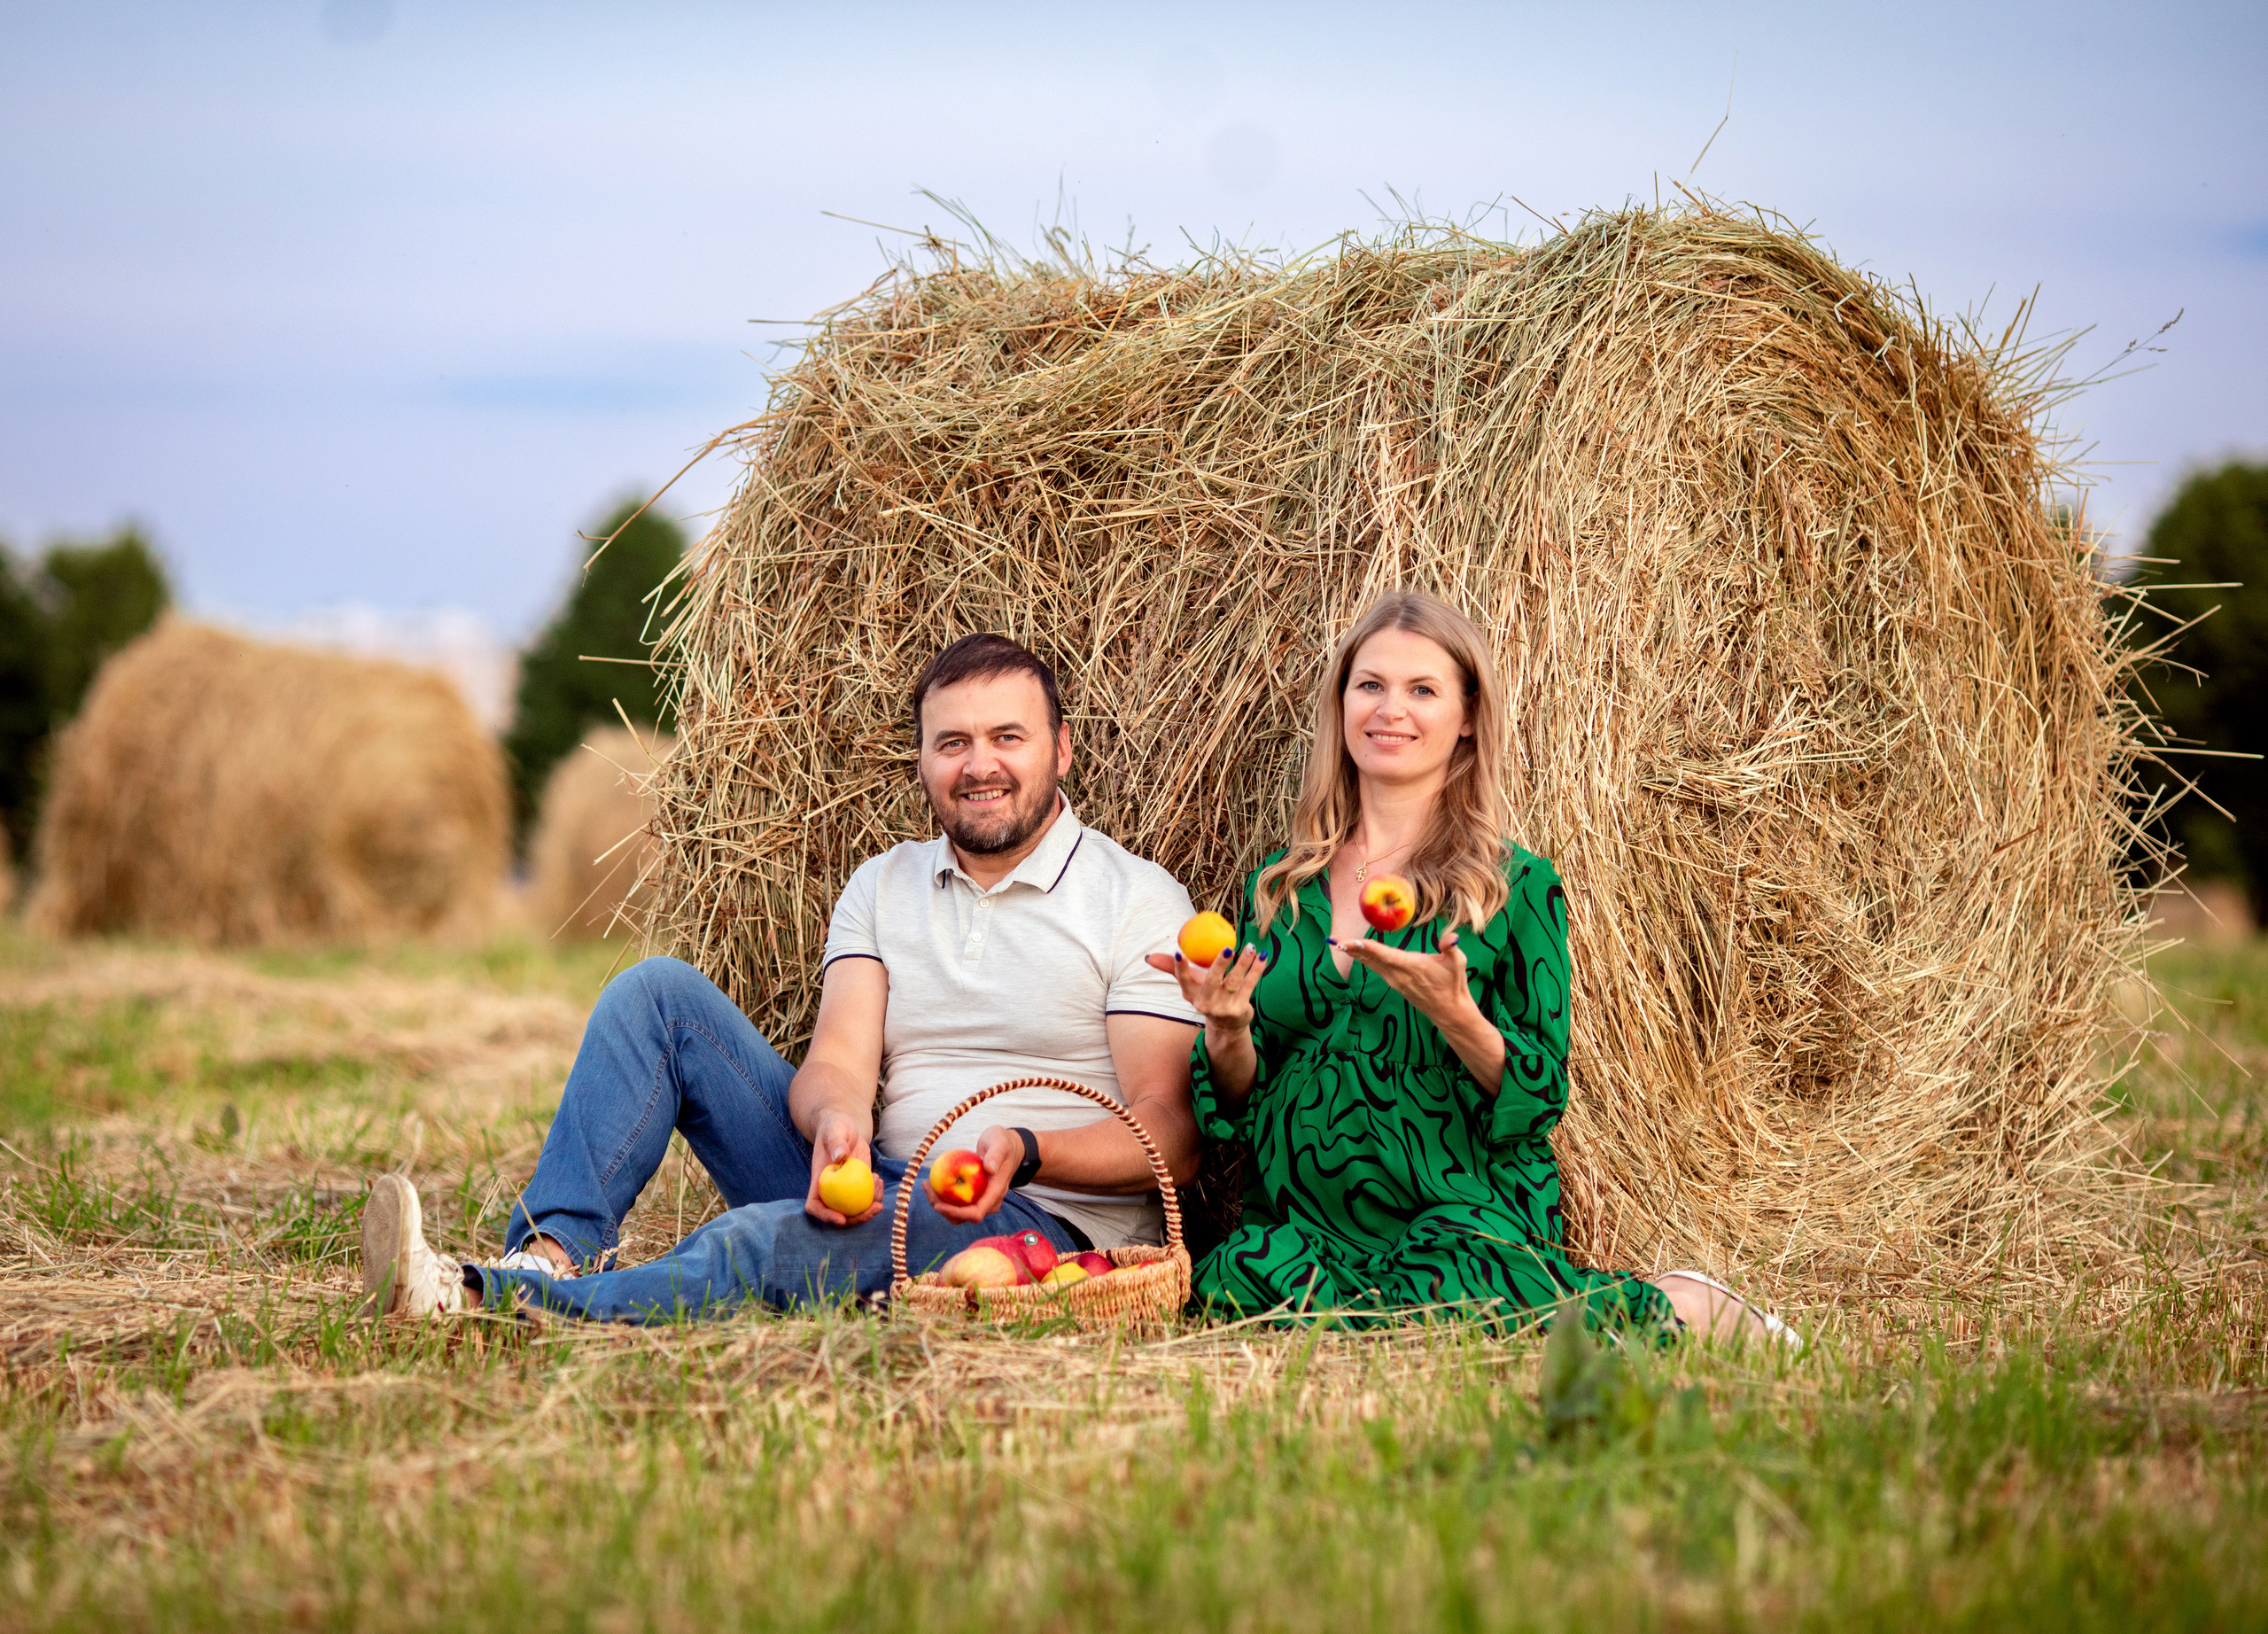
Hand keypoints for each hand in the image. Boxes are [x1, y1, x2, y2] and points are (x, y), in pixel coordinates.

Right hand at [803, 1108, 882, 1227]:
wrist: (846, 1128)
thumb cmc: (835, 1127)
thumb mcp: (834, 1129)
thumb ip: (836, 1141)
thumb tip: (840, 1156)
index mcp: (818, 1181)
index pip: (815, 1206)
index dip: (825, 1216)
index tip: (841, 1219)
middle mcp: (830, 1190)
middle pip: (839, 1214)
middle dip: (858, 1218)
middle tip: (877, 1208)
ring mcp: (845, 1190)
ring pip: (856, 1210)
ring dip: (871, 1205)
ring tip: (878, 1182)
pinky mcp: (859, 1186)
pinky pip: (867, 1198)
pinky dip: (876, 1194)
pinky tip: (879, 1179)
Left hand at [928, 1124, 1023, 1224]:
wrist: (1008, 1147)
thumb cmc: (1003, 1143)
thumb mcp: (1000, 1142)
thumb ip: (996, 1155)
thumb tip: (989, 1169)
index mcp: (996, 1192)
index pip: (976, 1212)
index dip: (957, 1213)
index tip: (939, 1205)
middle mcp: (989, 1201)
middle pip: (964, 1217)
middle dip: (943, 1209)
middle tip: (928, 1189)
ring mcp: (981, 1199)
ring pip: (958, 1212)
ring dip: (940, 1203)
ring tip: (927, 1184)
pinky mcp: (973, 1195)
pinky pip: (956, 1202)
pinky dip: (943, 1196)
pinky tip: (932, 1182)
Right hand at [1144, 942, 1265, 1033]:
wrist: (1227, 1026)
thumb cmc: (1206, 996)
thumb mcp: (1190, 985)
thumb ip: (1172, 968)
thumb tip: (1148, 957)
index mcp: (1192, 995)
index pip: (1183, 980)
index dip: (1180, 968)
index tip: (1180, 953)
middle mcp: (1206, 1003)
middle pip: (1212, 981)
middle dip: (1219, 965)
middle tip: (1228, 947)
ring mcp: (1224, 1008)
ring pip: (1235, 982)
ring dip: (1243, 964)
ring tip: (1250, 947)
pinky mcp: (1241, 1010)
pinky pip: (1249, 985)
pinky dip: (1256, 970)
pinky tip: (1262, 956)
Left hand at [1332, 928, 1479, 1033]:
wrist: (1449, 1011)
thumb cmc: (1453, 984)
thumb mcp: (1457, 963)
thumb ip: (1451, 948)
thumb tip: (1452, 937)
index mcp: (1411, 966)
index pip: (1384, 954)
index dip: (1366, 947)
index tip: (1349, 942)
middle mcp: (1398, 975)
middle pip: (1370, 958)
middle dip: (1350, 948)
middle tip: (1331, 938)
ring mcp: (1395, 981)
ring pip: (1370, 963)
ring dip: (1354, 953)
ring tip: (1338, 943)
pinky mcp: (1395, 984)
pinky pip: (1375, 968)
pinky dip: (1364, 959)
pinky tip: (1356, 953)